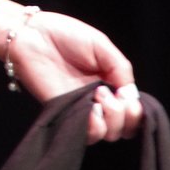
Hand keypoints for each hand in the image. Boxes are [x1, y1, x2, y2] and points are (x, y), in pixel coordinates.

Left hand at [5, 9, 142, 143]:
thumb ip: (121, 69)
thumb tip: (132, 96)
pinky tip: (92, 109)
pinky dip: (96, 127)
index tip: (129, 97)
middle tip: (113, 95)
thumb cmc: (65, 35)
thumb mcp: (102, 46)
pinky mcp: (64, 115)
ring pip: (108, 134)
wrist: (32, 36)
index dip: (137, 110)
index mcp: (110, 83)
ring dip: (112, 119)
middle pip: (124, 127)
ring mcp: (81, 110)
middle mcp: (98, 100)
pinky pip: (87, 134)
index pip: (132, 110)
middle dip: (128, 117)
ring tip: (99, 95)